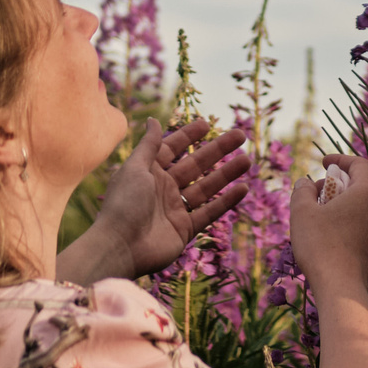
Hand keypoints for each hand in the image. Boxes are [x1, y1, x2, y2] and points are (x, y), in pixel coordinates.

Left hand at [62, 119, 249, 281]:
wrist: (120, 247)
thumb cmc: (124, 204)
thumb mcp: (134, 168)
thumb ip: (148, 145)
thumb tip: (152, 120)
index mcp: (149, 172)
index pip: (172, 148)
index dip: (188, 136)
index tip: (206, 123)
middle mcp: (164, 189)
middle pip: (196, 165)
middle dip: (218, 150)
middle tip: (240, 135)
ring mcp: (176, 210)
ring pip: (207, 187)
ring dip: (227, 173)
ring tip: (247, 160)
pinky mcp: (185, 230)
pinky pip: (209, 212)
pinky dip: (226, 201)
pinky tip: (243, 189)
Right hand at [288, 154, 367, 300]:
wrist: (342, 291)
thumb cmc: (320, 247)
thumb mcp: (301, 212)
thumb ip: (302, 190)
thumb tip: (305, 183)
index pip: (359, 164)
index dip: (340, 159)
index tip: (324, 162)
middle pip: (365, 190)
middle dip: (343, 188)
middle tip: (322, 197)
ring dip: (350, 214)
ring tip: (328, 225)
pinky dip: (356, 236)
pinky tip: (338, 248)